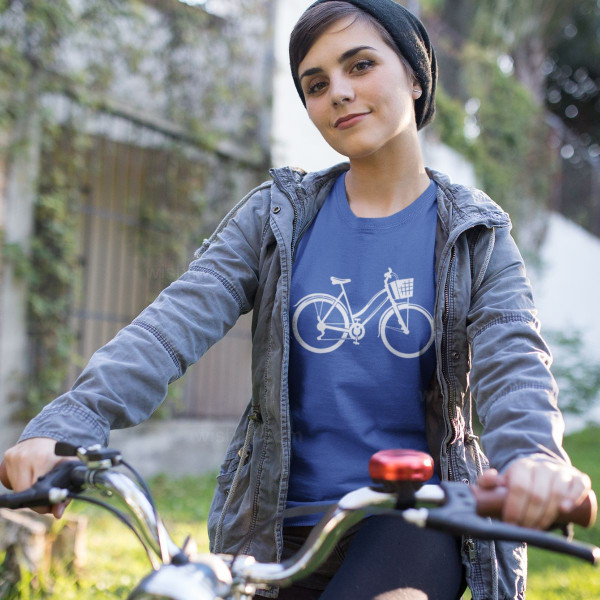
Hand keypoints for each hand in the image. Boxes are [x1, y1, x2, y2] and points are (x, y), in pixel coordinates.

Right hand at [0, 437, 69, 517]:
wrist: (50, 434)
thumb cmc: (61, 454)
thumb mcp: (69, 470)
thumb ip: (66, 493)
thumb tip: (57, 513)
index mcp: (43, 458)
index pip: (36, 490)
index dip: (42, 503)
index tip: (49, 505)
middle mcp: (26, 456)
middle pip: (24, 491)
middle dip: (34, 499)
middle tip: (44, 495)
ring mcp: (15, 455)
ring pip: (16, 487)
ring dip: (26, 490)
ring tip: (38, 482)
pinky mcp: (8, 455)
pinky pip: (11, 478)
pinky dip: (19, 482)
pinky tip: (29, 477)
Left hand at [477, 457, 591, 529]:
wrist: (542, 472)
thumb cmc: (520, 482)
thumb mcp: (502, 481)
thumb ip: (487, 483)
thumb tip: (486, 482)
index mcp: (522, 466)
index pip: (519, 487)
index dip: (515, 508)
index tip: (511, 523)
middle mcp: (542, 467)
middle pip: (538, 495)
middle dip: (530, 517)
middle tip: (524, 530)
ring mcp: (561, 472)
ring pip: (556, 494)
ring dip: (547, 516)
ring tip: (538, 528)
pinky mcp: (577, 479)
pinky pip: (579, 487)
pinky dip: (573, 498)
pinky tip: (564, 510)